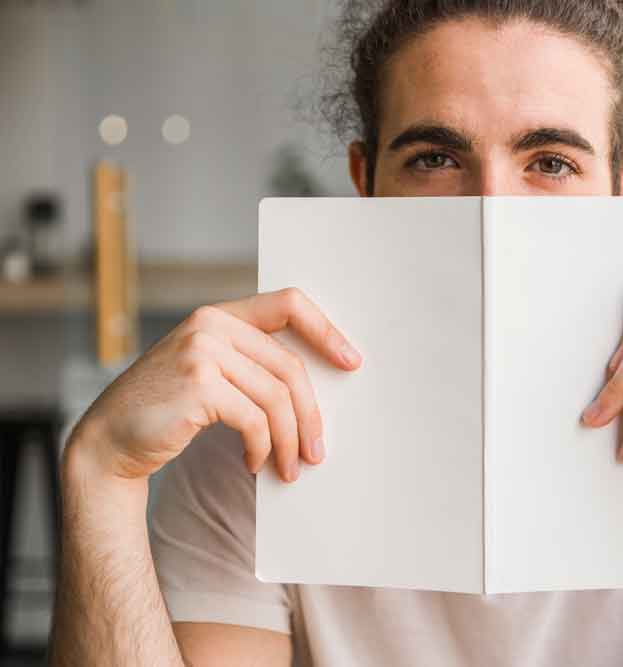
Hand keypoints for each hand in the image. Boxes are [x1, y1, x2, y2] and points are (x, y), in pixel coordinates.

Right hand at [67, 288, 360, 482]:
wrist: (109, 440)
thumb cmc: (167, 410)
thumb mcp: (209, 372)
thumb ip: (250, 364)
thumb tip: (315, 392)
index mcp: (220, 315)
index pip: (289, 304)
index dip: (326, 331)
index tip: (352, 361)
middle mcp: (211, 325)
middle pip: (290, 366)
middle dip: (310, 415)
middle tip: (316, 451)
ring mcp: (202, 351)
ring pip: (276, 397)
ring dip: (288, 440)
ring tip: (289, 468)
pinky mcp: (199, 385)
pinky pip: (255, 420)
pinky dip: (262, 447)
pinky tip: (255, 463)